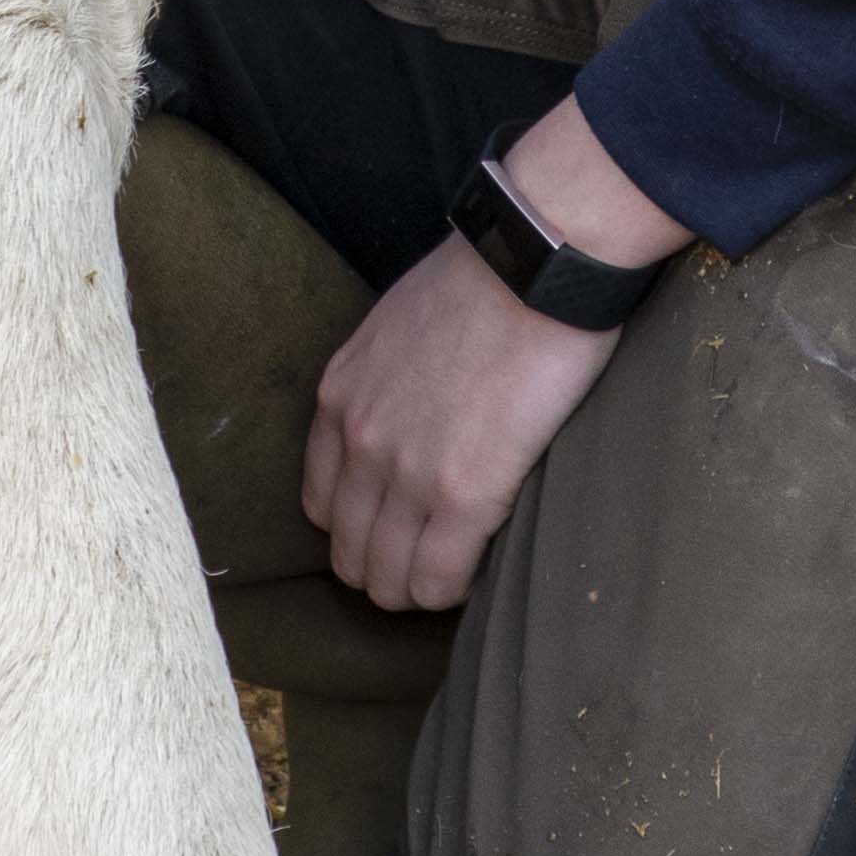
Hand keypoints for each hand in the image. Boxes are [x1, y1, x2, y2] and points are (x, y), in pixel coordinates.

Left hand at [302, 96, 690, 612]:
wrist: (535, 263)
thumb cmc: (487, 280)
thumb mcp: (398, 325)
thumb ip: (387, 381)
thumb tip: (412, 416)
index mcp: (339, 398)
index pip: (320, 505)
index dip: (360, 526)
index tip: (397, 527)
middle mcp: (358, 442)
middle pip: (348, 553)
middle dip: (384, 569)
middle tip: (430, 561)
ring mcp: (404, 472)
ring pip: (387, 580)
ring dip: (418, 589)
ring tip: (455, 574)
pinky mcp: (462, 494)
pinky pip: (438, 580)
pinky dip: (455, 591)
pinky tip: (480, 571)